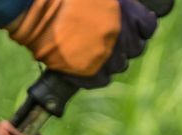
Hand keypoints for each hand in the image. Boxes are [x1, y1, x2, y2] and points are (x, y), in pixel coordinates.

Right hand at [7, 0, 171, 87]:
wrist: (34, 9)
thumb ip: (115, 4)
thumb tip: (122, 10)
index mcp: (123, 15)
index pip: (147, 26)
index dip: (141, 25)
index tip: (134, 23)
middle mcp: (118, 37)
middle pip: (136, 48)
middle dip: (127, 42)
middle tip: (112, 35)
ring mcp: (104, 56)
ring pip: (120, 64)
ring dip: (113, 57)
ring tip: (97, 47)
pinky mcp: (88, 72)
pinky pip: (103, 79)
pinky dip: (99, 72)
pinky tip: (91, 62)